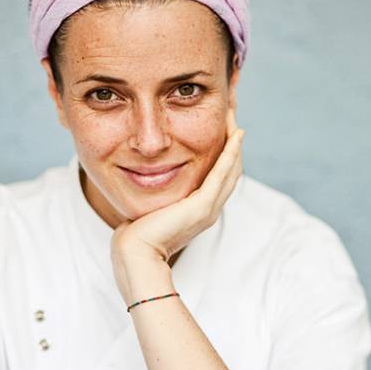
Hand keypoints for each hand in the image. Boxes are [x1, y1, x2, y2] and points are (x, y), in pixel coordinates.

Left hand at [111, 107, 243, 275]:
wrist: (134, 256)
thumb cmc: (135, 237)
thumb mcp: (149, 209)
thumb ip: (154, 196)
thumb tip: (142, 181)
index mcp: (198, 211)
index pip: (218, 176)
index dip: (223, 152)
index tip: (222, 127)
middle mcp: (209, 209)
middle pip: (231, 169)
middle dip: (232, 141)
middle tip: (233, 113)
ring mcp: (209, 209)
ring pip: (232, 168)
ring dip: (235, 141)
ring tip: (236, 116)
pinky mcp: (202, 207)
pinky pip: (222, 173)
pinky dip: (231, 152)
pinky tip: (236, 134)